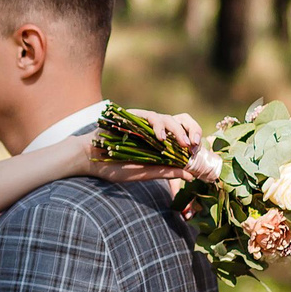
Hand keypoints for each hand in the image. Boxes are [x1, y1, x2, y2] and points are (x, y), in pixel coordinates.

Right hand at [87, 109, 204, 184]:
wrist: (91, 159)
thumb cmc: (116, 167)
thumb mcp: (145, 173)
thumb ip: (166, 172)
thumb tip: (191, 175)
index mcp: (160, 143)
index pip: (183, 136)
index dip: (194, 140)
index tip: (198, 152)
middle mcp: (154, 130)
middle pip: (180, 122)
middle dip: (191, 131)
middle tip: (194, 145)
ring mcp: (144, 122)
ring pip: (168, 118)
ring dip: (177, 130)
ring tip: (182, 143)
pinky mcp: (134, 116)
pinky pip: (151, 116)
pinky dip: (158, 125)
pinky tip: (159, 137)